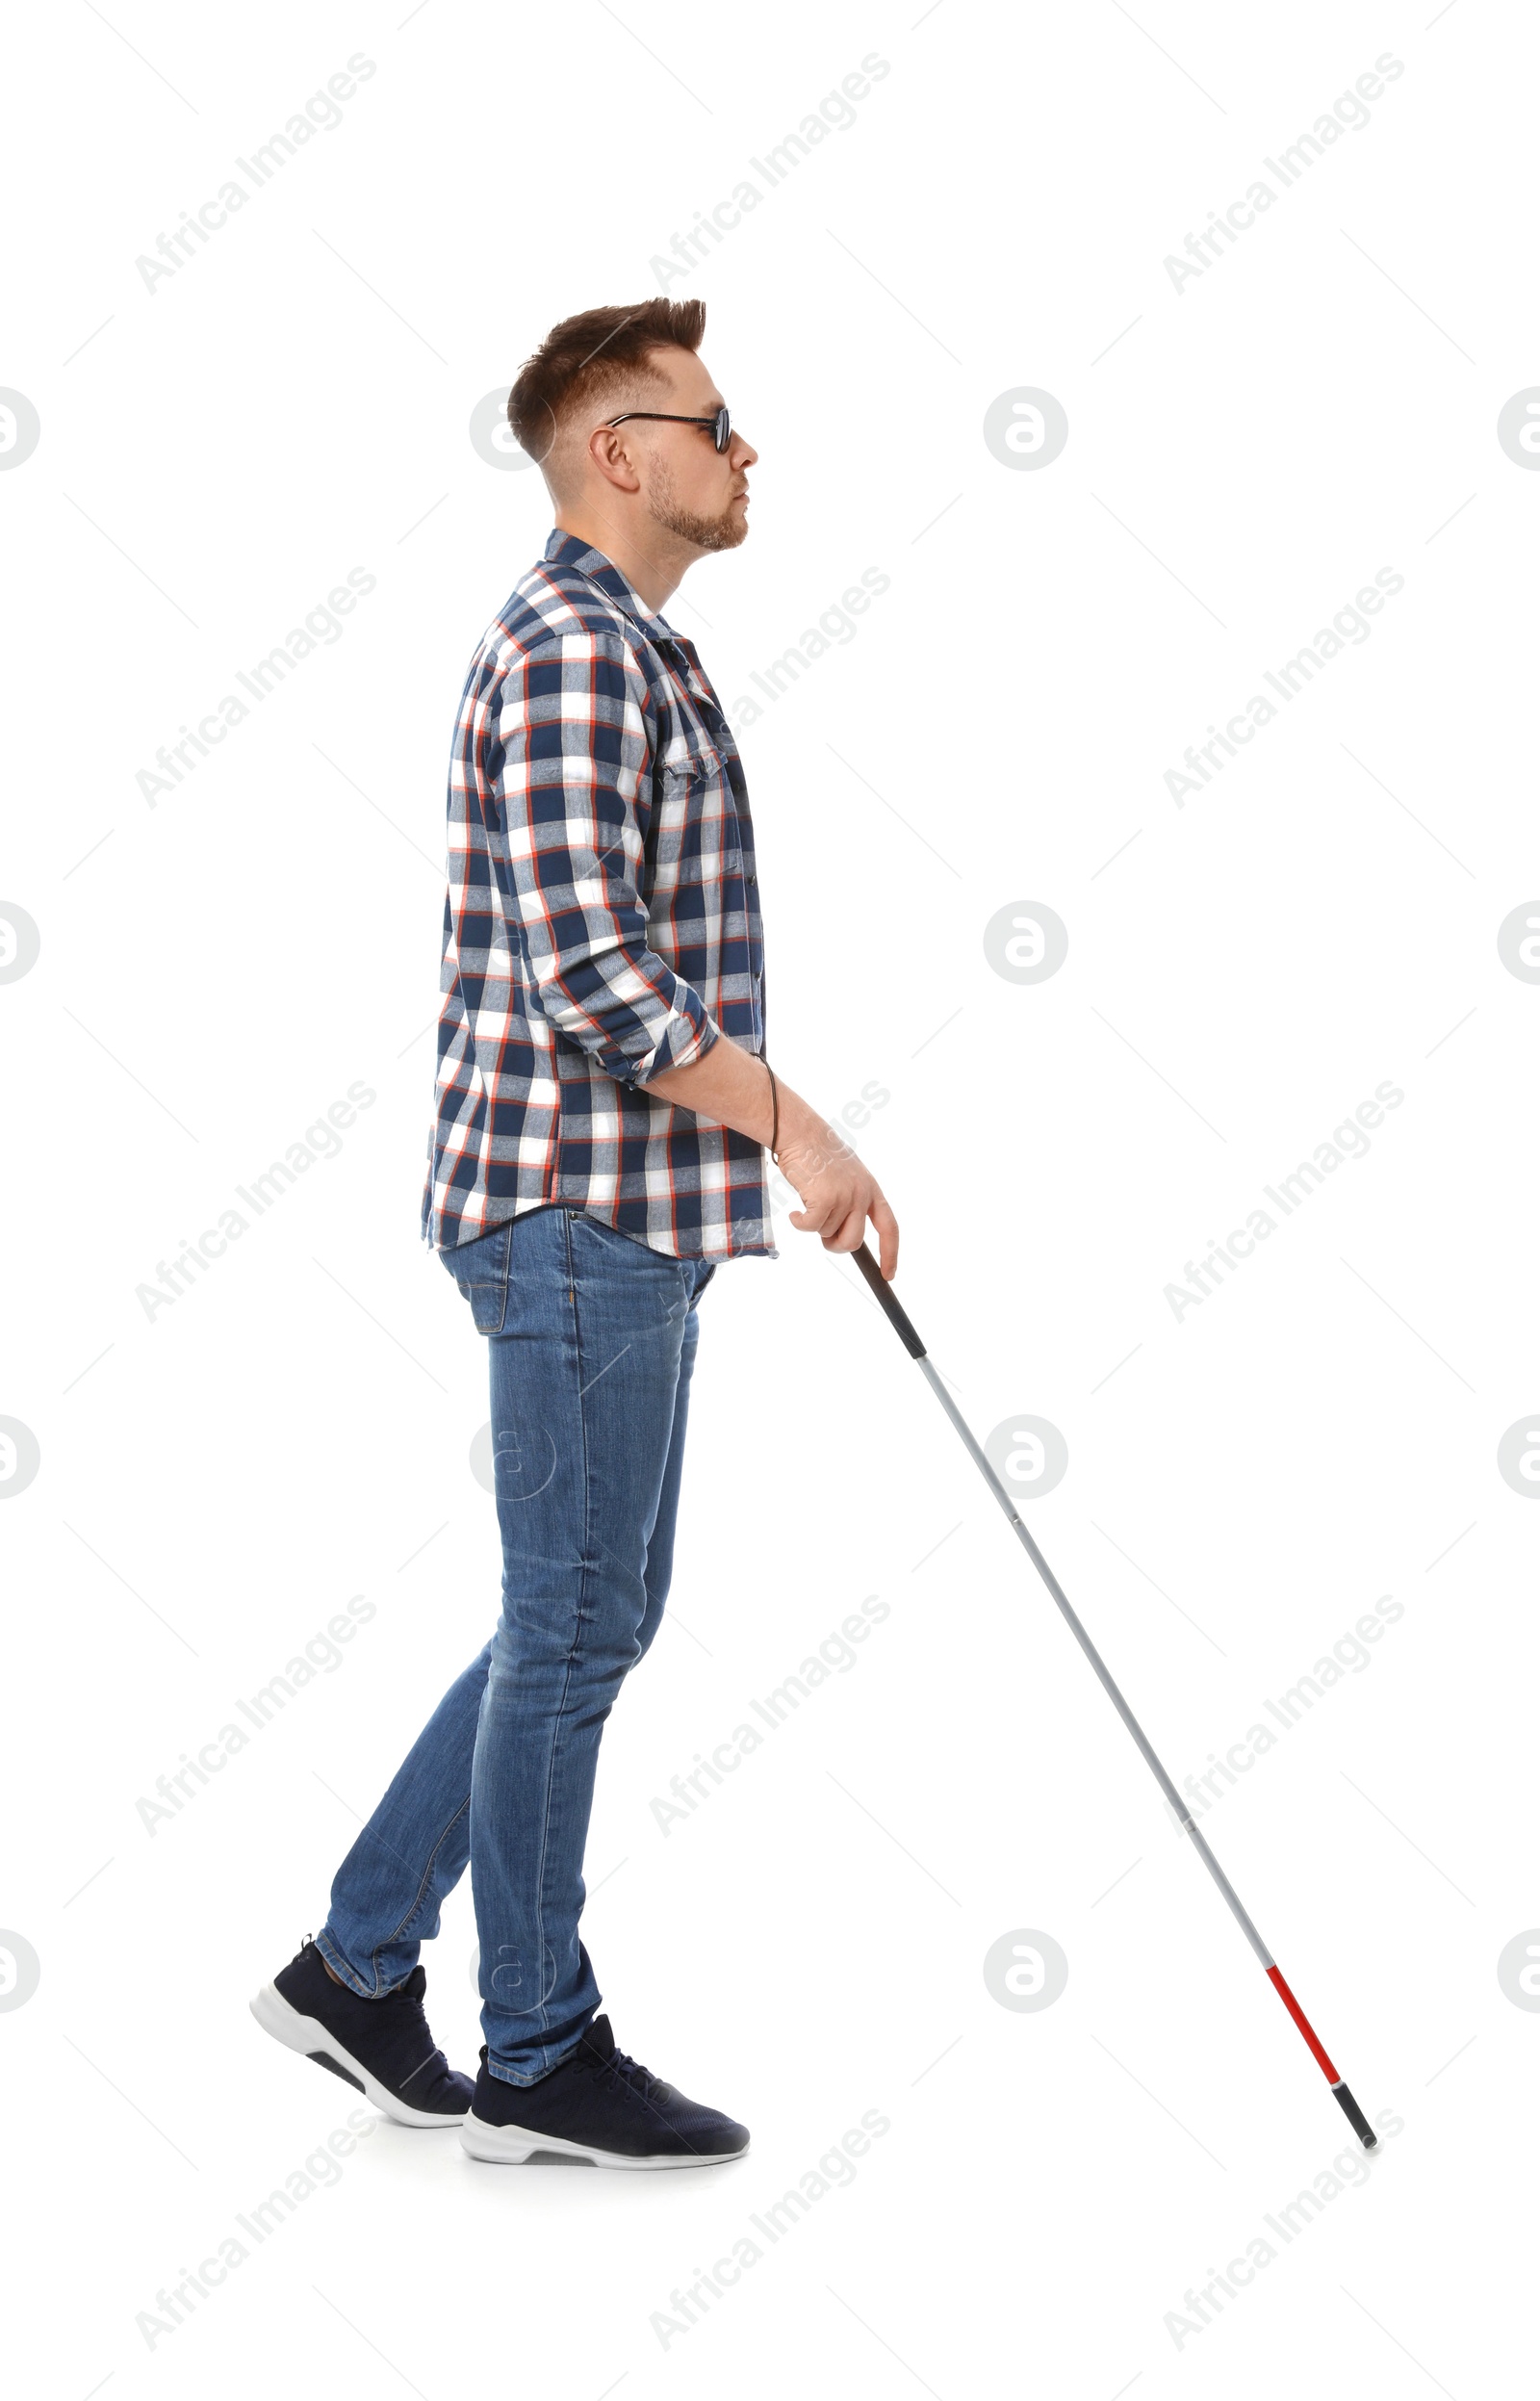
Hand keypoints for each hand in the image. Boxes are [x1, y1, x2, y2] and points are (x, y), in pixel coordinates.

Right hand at [775, 1109, 899, 1278]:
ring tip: (808, 1201)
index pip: (890, 1228)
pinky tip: (795, 1210)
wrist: (801, 1132)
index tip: (889, 1273)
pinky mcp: (824, 1199)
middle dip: (835, 1245)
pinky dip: (799, 1223)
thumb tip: (843, 1237)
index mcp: (871, 1190)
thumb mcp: (845, 1178)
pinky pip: (810, 1228)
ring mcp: (845, 1196)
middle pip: (853, 1241)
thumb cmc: (817, 1156)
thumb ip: (852, 1203)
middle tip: (822, 1235)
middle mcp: (862, 1194)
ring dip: (813, 1224)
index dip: (891, 1253)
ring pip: (827, 1234)